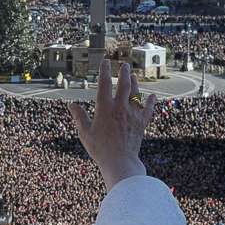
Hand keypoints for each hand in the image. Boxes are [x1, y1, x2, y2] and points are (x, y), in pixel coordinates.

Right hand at [68, 59, 155, 189]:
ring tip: (133, 76)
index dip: (104, 71)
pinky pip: (148, 109)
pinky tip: (152, 97)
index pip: (104, 84)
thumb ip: (79, 117)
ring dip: (135, 83)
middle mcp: (120, 108)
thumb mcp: (85, 134)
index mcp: (105, 108)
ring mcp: (133, 115)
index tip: (105, 62)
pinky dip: (150, 102)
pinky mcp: (141, 123)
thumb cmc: (100, 150)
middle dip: (124, 72)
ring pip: (136, 94)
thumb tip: (71, 105)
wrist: (120, 162)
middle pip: (124, 84)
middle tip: (124, 65)